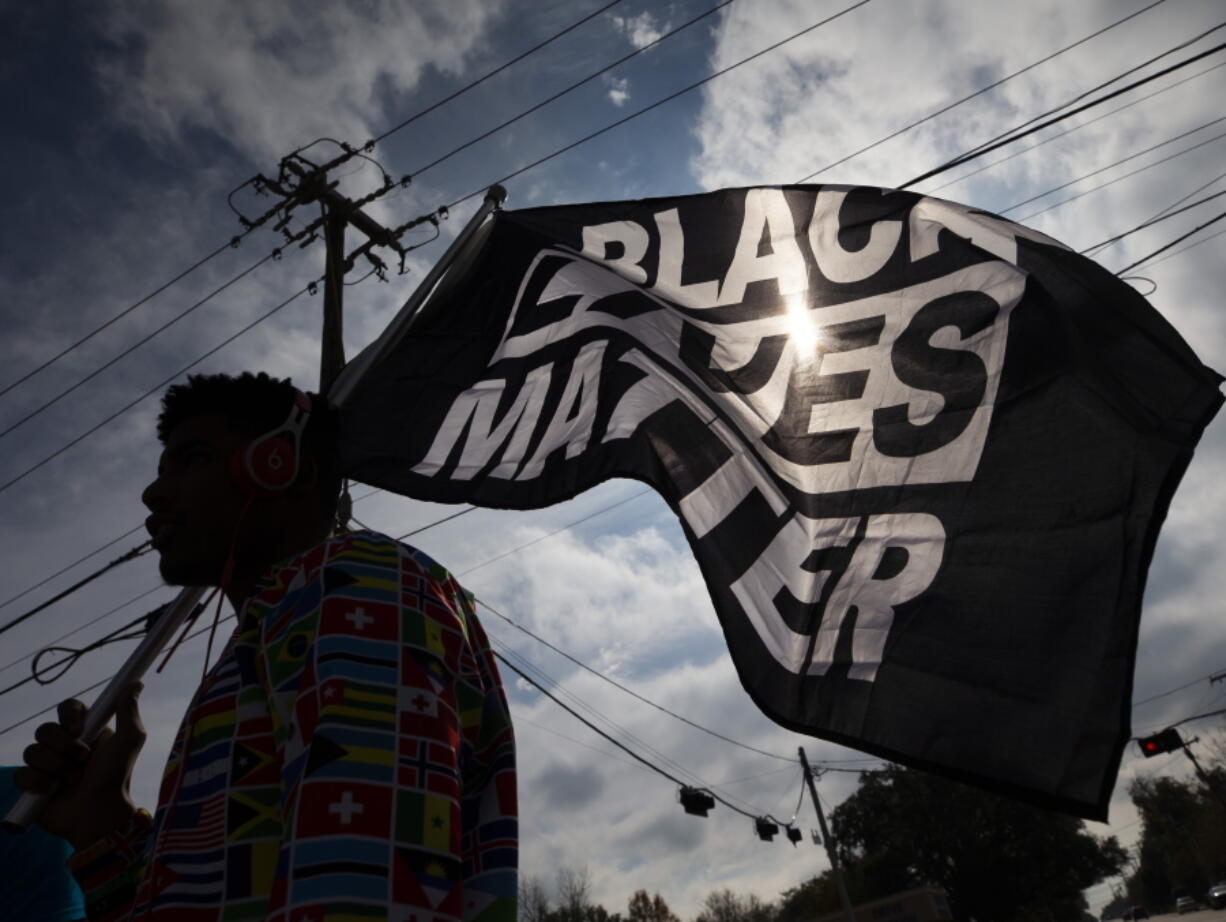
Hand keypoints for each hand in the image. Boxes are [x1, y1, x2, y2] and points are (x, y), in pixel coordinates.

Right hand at [13, 682, 145, 848]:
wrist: (99, 813)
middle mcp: (63, 745)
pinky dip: (40, 783)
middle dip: (63, 747)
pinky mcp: (31, 785)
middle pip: (44, 729)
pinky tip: (56, 791)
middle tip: (83, 760)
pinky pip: (21, 774)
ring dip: (56, 767)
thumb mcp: (129, 741)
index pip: (67, 707)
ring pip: (32, 751)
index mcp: (85, 730)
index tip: (79, 729)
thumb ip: (128, 711)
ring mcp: (45, 764)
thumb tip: (135, 683)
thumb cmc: (117, 776)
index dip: (68, 715)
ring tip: (74, 780)